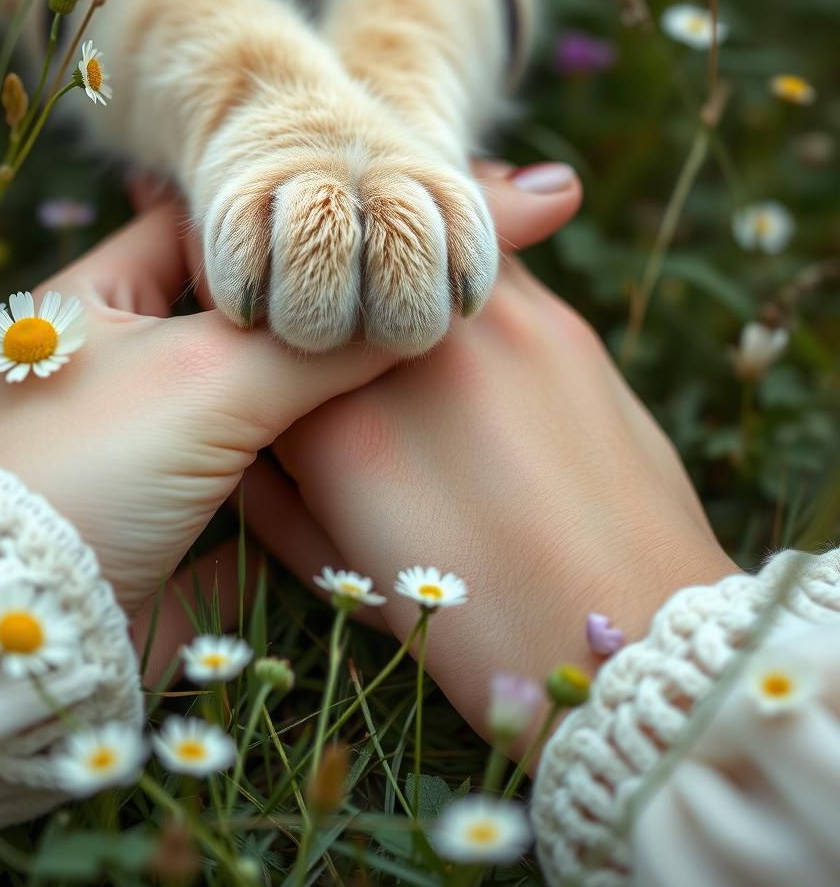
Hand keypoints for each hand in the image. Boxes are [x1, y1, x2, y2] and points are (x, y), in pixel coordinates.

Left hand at [0, 201, 393, 657]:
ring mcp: (143, 455)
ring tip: (395, 393)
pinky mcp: (170, 530)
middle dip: (307, 330)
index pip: (197, 232)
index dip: (276, 231)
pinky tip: (361, 478)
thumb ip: (312, 346)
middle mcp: (117, 373)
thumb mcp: (205, 376)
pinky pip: (252, 498)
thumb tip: (408, 323)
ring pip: (248, 416)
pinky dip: (300, 492)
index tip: (356, 241)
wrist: (21, 626)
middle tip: (391, 318)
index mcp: (97, 303)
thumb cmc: (92, 465)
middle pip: (232, 331)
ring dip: (312, 415)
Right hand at [242, 161, 739, 738]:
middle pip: (335, 273)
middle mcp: (414, 349)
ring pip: (415, 249)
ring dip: (390, 273)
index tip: (262, 369)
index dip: (253, 348)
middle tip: (321, 329)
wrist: (638, 638)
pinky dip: (456, 290)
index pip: (261, 338)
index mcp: (340, 424)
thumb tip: (248, 447)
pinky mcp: (566, 326)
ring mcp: (500, 323)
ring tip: (391, 317)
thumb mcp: (346, 577)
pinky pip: (488, 275)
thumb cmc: (477, 631)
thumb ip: (276, 501)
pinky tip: (464, 342)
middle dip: (317, 295)